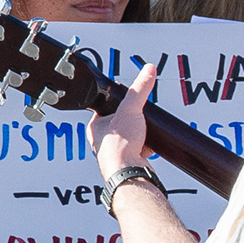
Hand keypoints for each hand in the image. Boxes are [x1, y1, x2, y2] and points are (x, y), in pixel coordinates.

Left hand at [87, 61, 156, 183]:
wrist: (129, 171)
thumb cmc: (118, 146)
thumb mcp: (131, 109)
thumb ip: (139, 89)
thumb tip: (147, 71)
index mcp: (96, 126)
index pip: (105, 108)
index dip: (117, 104)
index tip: (126, 101)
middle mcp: (103, 140)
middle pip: (120, 123)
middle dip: (132, 121)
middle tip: (137, 120)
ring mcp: (115, 151)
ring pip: (130, 137)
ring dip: (140, 136)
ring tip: (142, 134)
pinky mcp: (128, 160)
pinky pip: (139, 150)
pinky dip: (146, 147)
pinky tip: (147, 146)